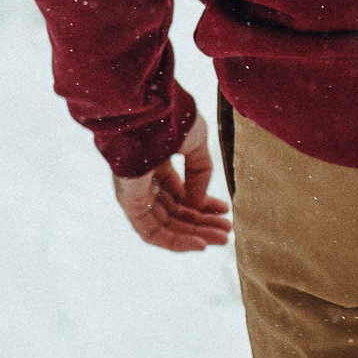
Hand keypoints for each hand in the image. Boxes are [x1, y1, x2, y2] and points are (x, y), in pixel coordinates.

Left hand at [112, 111, 232, 252]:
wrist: (149, 113)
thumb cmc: (171, 119)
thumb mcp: (196, 144)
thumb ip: (200, 173)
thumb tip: (198, 203)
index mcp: (159, 161)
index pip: (181, 191)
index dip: (204, 203)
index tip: (225, 210)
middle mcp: (146, 180)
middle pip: (176, 210)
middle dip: (203, 222)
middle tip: (227, 232)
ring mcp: (136, 193)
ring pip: (166, 224)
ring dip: (194, 235)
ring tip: (222, 239)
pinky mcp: (130, 204)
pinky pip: (152, 232)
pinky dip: (176, 242)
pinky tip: (200, 245)